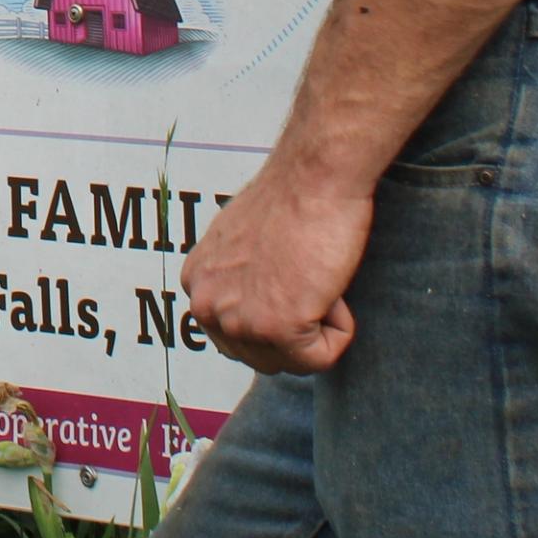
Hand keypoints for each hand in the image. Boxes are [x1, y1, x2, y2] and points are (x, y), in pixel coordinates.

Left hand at [181, 159, 370, 374]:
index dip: (280, 311)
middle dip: (297, 326)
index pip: (239, 338)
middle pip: (264, 357)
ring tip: (313, 275)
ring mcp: (238, 320)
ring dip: (318, 325)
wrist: (314, 175)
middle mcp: (206, 305)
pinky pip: (322, 358)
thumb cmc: (291, 199)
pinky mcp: (275, 328)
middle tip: (305, 274)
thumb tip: (254, 303)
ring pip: (294, 362)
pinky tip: (328, 286)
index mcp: (197, 284)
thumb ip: (237, 281)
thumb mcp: (241, 243)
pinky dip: (340, 328)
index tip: (288, 269)